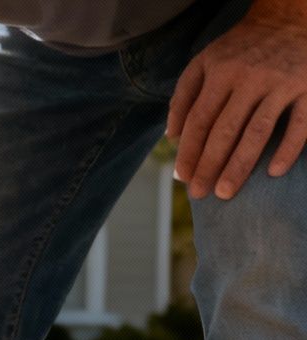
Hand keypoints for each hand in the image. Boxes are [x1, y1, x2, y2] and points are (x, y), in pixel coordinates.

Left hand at [168, 0, 306, 199]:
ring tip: (226, 191)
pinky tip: (274, 172)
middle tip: (199, 193)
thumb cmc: (239, 49)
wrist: (288, 20)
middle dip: (209, 165)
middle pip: (224, 130)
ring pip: (258, 132)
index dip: (189, 151)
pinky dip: (288, 149)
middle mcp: (250, 78)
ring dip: (240, 165)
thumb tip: (173, 136)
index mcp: (221, 72)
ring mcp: (281, 84)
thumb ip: (184, 96)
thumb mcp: (204, 62)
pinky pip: (300, 124)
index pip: (199, 120)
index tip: (182, 177)